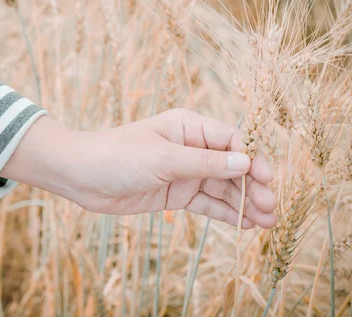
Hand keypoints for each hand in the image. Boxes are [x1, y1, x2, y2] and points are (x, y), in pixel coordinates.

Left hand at [0, 108, 275, 228]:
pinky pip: (207, 203)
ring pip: (222, 187)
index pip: (230, 140)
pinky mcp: (176, 194)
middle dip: (252, 185)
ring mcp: (184, 172)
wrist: (81, 176)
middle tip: (270, 207)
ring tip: (266, 221)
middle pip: (231, 166)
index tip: (264, 178)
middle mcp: (190, 147)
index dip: (251, 159)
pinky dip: (225, 213)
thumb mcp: (163, 158)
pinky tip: (245, 224)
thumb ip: (204, 163)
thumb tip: (245, 163)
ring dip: (243, 203)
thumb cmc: (118, 156)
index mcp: (189, 127)